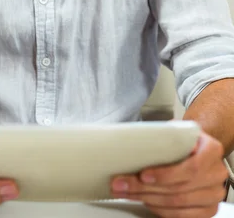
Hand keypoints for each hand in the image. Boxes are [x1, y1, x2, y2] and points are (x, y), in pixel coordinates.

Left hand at [110, 130, 227, 217]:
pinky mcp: (206, 210)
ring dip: (147, 199)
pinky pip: (181, 216)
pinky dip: (159, 209)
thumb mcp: (177, 129)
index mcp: (212, 150)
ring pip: (177, 204)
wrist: (197, 148)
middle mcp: (216, 174)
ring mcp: (213, 195)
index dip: (166, 174)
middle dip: (145, 188)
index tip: (143, 174)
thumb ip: (164, 135)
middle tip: (122, 183)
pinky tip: (143, 200)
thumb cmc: (185, 138)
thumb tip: (133, 139)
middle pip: (180, 189)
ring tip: (126, 191)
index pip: (191, 168)